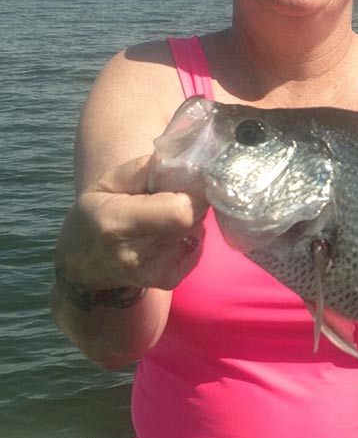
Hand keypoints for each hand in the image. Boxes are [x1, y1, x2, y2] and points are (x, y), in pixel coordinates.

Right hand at [56, 155, 208, 292]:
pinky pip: (196, 248)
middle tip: (177, 191)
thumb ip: (146, 168)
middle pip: (192, 219)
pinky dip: (190, 235)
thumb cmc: (95, 214)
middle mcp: (135, 253)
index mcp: (116, 222)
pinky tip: (168, 231)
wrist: (80, 266)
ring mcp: (152, 272)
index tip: (191, 176)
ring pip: (196, 231)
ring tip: (165, 213)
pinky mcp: (167, 281)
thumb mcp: (108, 183)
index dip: (194, 191)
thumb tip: (184, 156)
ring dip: (190, 216)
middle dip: (194, 199)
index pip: (179, 211)